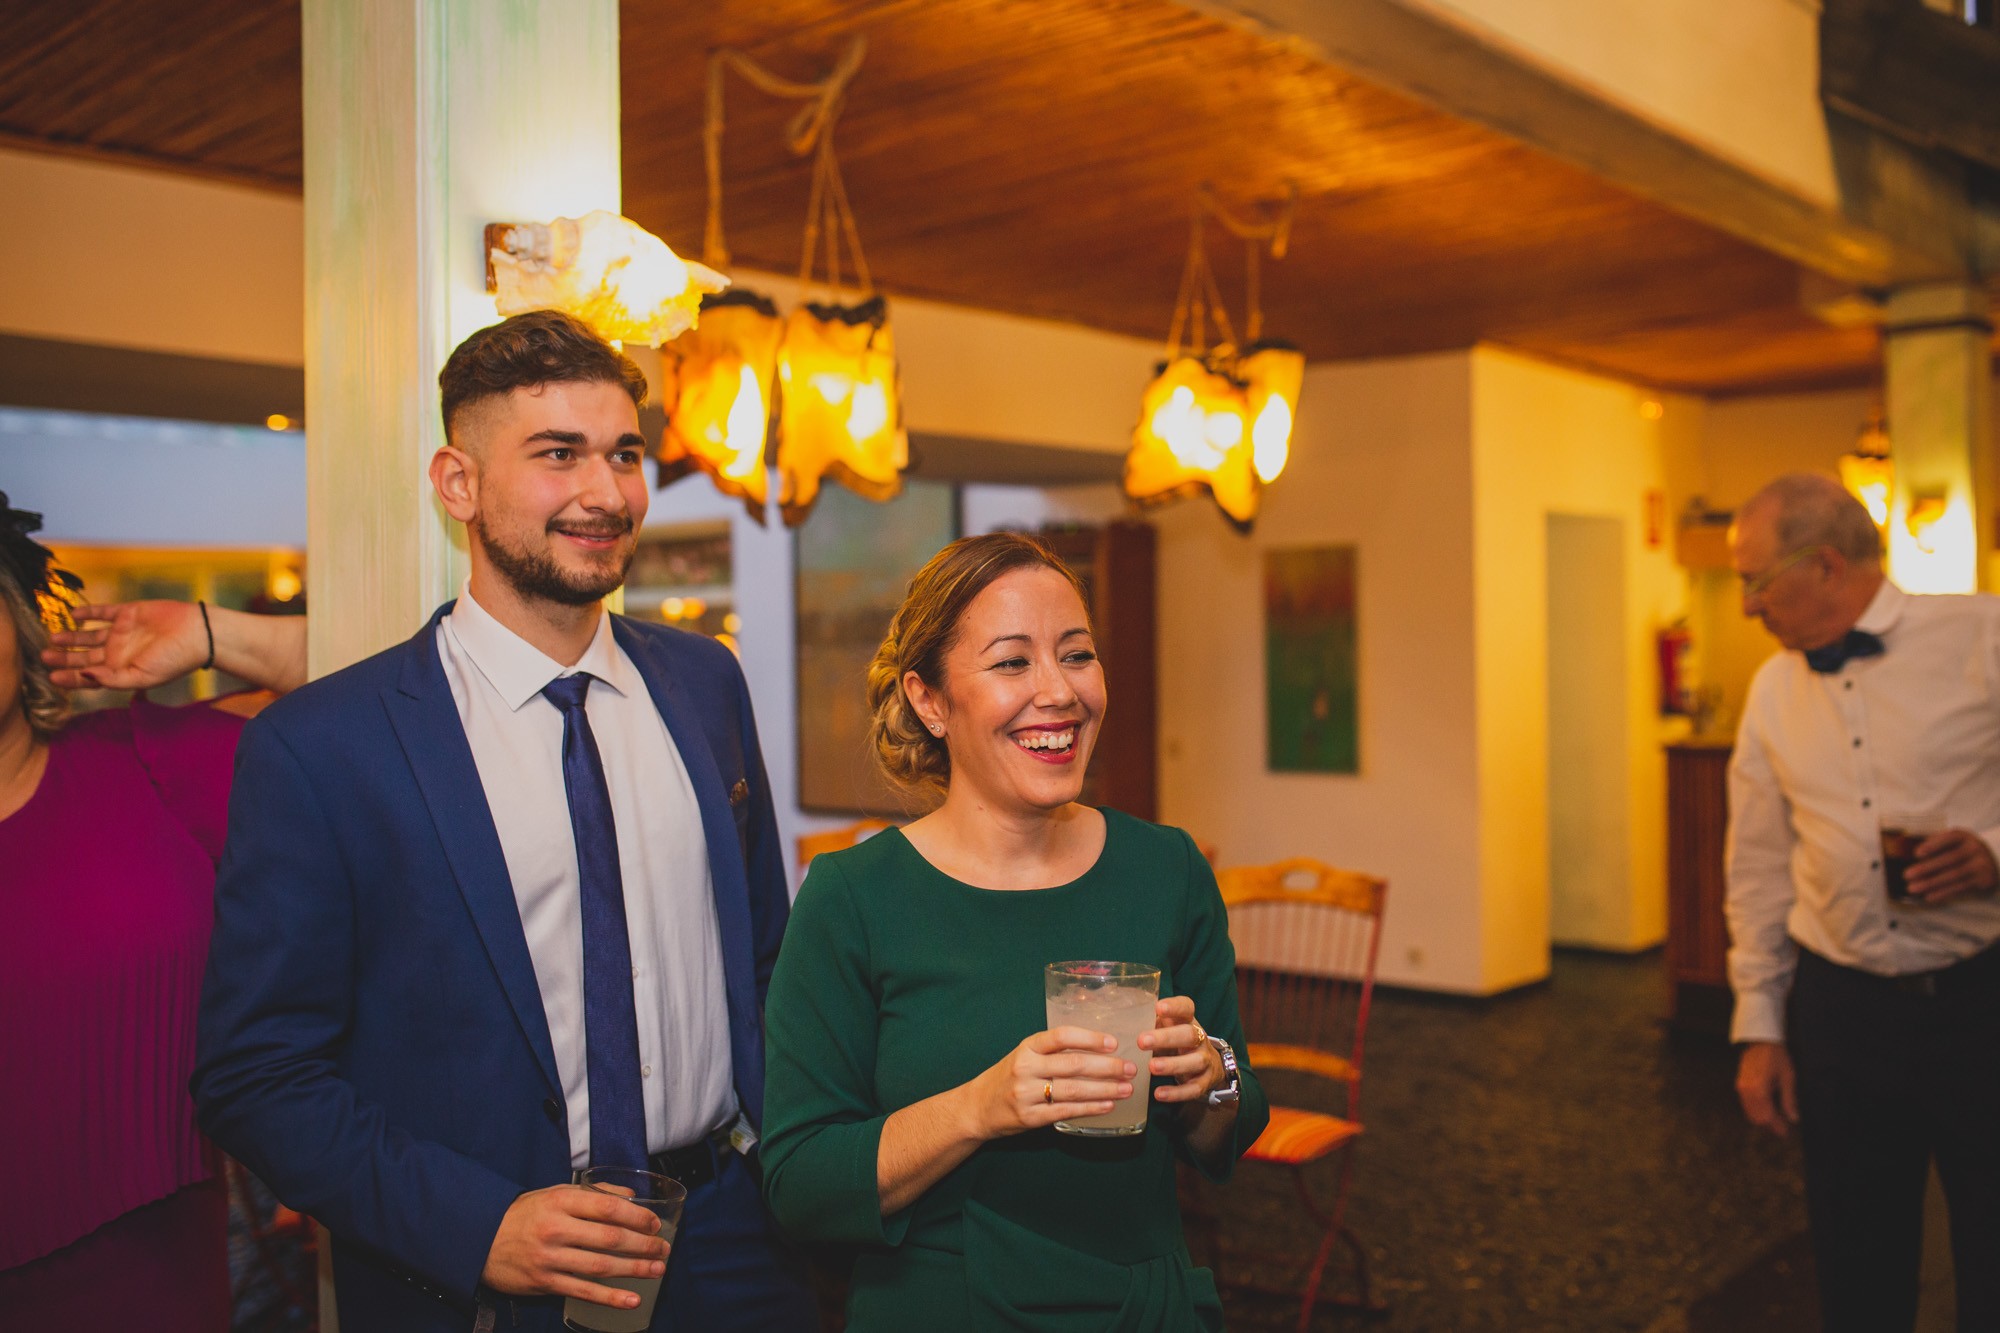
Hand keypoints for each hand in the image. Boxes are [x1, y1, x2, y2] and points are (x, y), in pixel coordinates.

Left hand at [43, 601, 205, 689]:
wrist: (197, 634)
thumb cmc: (174, 661)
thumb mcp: (141, 678)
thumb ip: (111, 679)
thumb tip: (83, 674)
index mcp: (122, 671)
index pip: (89, 676)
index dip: (70, 678)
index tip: (51, 677)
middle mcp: (119, 653)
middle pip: (84, 656)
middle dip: (64, 658)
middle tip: (44, 656)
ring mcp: (122, 632)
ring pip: (89, 636)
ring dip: (71, 637)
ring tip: (53, 637)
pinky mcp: (128, 613)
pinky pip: (102, 613)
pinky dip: (88, 613)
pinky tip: (74, 615)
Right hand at [481, 1184, 666, 1308]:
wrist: (481, 1238)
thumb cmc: (525, 1214)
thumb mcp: (555, 1193)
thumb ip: (593, 1193)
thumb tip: (631, 1197)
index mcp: (560, 1201)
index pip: (607, 1207)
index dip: (636, 1217)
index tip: (655, 1224)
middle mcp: (556, 1229)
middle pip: (609, 1238)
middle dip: (643, 1245)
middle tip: (664, 1248)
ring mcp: (550, 1258)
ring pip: (600, 1266)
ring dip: (634, 1270)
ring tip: (657, 1270)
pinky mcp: (545, 1283)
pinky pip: (583, 1291)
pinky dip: (610, 1298)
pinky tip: (632, 1300)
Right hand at [960, 1027, 1133, 1138]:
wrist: (977, 1107)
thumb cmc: (1009, 1077)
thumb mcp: (1025, 1055)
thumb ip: (1053, 1052)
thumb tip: (1099, 1050)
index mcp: (1027, 1047)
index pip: (1062, 1036)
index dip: (1090, 1038)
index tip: (1114, 1042)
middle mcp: (1026, 1067)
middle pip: (1074, 1064)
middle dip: (1107, 1067)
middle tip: (1130, 1068)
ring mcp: (1026, 1094)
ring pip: (1073, 1090)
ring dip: (1105, 1089)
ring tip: (1127, 1088)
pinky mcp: (1030, 1118)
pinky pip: (1066, 1111)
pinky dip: (1091, 1108)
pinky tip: (1108, 1105)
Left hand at [1138, 996, 1222, 1103]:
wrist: (1208, 1064)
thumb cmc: (1176, 1041)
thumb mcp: (1166, 1028)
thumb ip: (1149, 1024)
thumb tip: (1117, 1021)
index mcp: (1187, 1021)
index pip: (1186, 1007)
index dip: (1174, 1007)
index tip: (1158, 1007)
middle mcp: (1200, 1039)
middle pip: (1189, 1034)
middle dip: (1166, 1038)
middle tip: (1141, 1041)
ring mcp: (1205, 1060)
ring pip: (1195, 1061)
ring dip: (1172, 1064)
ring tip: (1151, 1067)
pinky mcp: (1205, 1082)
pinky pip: (1193, 1088)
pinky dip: (1176, 1092)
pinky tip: (1159, 1094)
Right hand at [1735, 1041, 1797, 1137]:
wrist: (1761, 1041)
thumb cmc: (1777, 1057)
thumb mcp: (1788, 1078)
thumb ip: (1789, 1100)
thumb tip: (1793, 1118)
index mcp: (1759, 1090)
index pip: (1767, 1117)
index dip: (1777, 1127)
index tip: (1786, 1133)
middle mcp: (1747, 1092)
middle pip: (1757, 1118)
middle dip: (1770, 1125)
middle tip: (1784, 1127)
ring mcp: (1741, 1089)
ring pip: (1750, 1113)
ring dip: (1763, 1118)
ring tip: (1777, 1118)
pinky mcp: (1739, 1085)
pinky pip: (1746, 1105)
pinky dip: (1756, 1110)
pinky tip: (1768, 1107)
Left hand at [1904, 830, 1999, 904]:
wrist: (1990, 861)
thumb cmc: (1961, 850)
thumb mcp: (1952, 842)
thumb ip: (1935, 844)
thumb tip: (1906, 853)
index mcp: (1964, 836)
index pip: (1950, 838)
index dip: (1933, 845)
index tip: (1916, 854)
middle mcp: (1975, 849)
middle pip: (1950, 859)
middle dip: (1927, 868)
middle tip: (1907, 875)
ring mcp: (1981, 865)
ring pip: (1954, 876)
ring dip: (1931, 883)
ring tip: (1912, 888)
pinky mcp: (1983, 881)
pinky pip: (1960, 888)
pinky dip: (1943, 893)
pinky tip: (1928, 896)